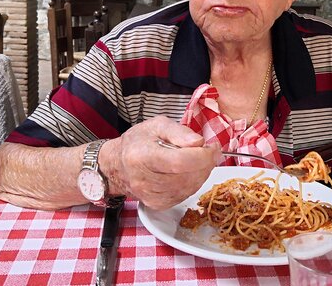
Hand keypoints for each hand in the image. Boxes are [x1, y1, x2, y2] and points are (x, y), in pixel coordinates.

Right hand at [100, 116, 219, 209]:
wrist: (118, 165)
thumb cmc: (138, 142)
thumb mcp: (156, 125)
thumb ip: (178, 131)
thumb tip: (198, 142)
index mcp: (142, 156)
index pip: (180, 162)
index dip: (203, 155)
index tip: (212, 147)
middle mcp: (144, 180)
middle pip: (188, 176)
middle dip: (205, 163)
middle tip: (209, 151)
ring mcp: (151, 196)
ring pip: (190, 187)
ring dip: (201, 172)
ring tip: (197, 159)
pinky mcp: (158, 205)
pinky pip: (185, 194)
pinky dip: (193, 182)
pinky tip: (188, 171)